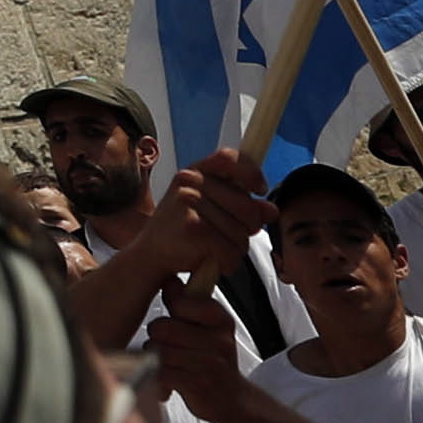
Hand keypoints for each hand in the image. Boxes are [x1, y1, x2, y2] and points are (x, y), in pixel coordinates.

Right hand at [142, 147, 271, 274]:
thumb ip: (242, 206)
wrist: (151, 254)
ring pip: (240, 232)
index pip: (230, 158)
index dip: (251, 173)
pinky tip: (215, 263)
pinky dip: (228, 262)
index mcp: (196, 171)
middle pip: (247, 205)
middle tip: (232, 238)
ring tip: (219, 252)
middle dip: (249, 228)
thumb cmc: (183, 230)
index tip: (260, 189)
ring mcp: (189, 202)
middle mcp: (190, 181)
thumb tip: (272, 210)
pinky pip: (229, 248)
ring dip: (236, 250)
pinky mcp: (192, 227)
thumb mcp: (213, 210)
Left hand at [143, 275, 248, 422]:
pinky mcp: (197, 384)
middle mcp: (218, 339)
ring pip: (157, 350)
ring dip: (155, 359)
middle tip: (167, 348)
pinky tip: (166, 383)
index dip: (171, 314)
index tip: (179, 324)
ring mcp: (209, 363)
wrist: (233, 400)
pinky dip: (157, 380)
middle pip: (162, 327)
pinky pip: (160, 372)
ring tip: (168, 365)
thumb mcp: (207, 327)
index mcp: (220, 319)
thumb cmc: (213, 360)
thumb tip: (169, 279)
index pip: (179, 302)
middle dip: (156, 338)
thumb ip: (185, 303)